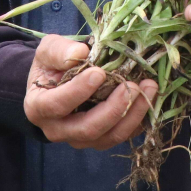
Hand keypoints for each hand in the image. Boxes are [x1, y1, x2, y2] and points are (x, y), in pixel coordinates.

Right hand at [24, 35, 157, 149]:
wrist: (56, 83)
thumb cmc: (52, 65)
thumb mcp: (48, 51)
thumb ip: (60, 51)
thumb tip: (81, 53)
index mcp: (39, 108)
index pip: (57, 105)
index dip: (79, 91)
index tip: (99, 72)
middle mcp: (59, 130)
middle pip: (88, 128)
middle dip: (113, 108)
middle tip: (132, 85)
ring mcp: (81, 138)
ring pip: (109, 137)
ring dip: (133, 114)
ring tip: (149, 88)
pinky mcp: (101, 139)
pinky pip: (123, 136)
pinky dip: (139, 120)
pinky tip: (150, 99)